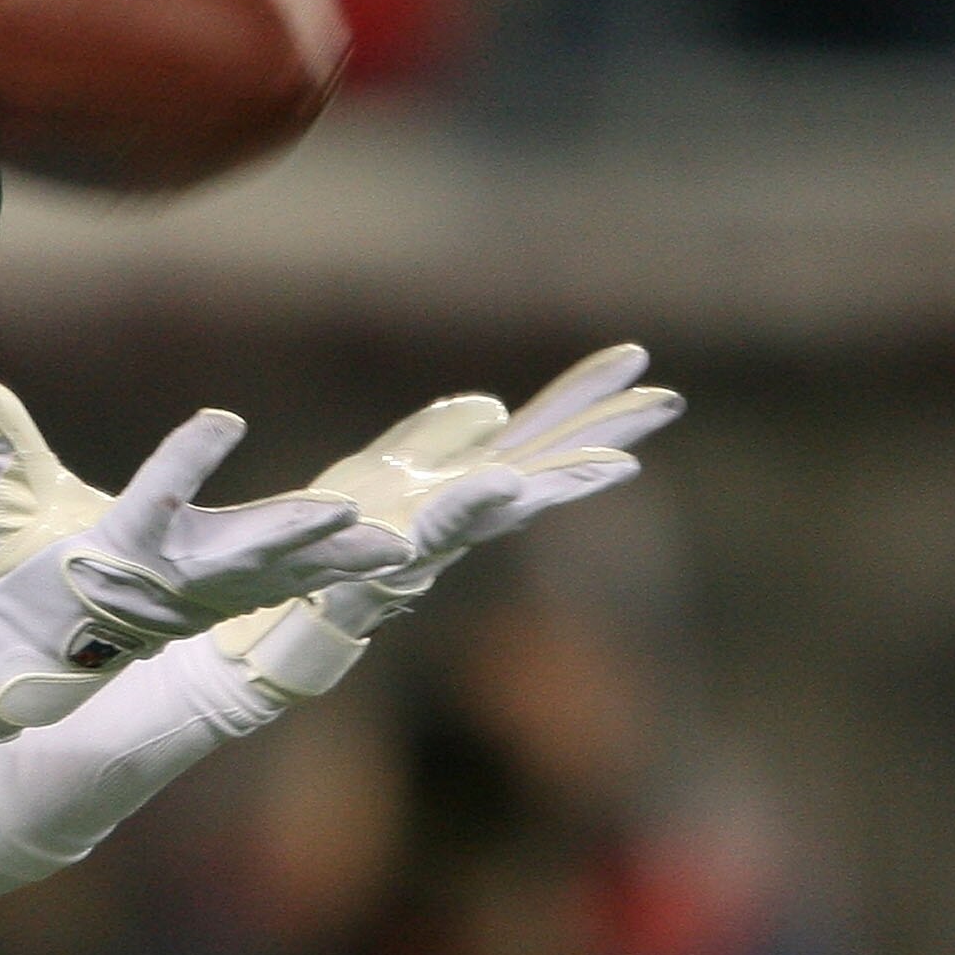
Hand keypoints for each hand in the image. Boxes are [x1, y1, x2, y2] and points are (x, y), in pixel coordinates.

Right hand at [0, 406, 412, 724]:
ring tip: (395, 542)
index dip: (190, 457)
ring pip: (280, 571)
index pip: (156, 493)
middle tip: (342, 513)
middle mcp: (168, 572)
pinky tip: (385, 553)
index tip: (224, 420)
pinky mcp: (221, 601)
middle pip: (239, 549)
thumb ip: (0, 436)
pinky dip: (333, 567)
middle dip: (292, 531)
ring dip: (337, 556)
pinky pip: (287, 582)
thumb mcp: (3, 502)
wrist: (32, 651)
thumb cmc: (18, 571)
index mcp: (118, 542)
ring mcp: (201, 593)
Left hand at [217, 345, 682, 697]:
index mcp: (466, 480)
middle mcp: (466, 509)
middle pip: (548, 461)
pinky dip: (476, 505)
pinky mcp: (399, 556)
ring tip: (620, 459)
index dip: (583, 394)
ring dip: (564, 478)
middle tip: (668, 399)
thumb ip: (439, 438)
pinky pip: (443, 527)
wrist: (285, 598)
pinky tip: (508, 481)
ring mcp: (439, 535)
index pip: (538, 430)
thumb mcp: (388, 467)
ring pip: (514, 500)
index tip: (634, 355)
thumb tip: (492, 407)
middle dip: (605, 432)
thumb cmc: (337, 534)